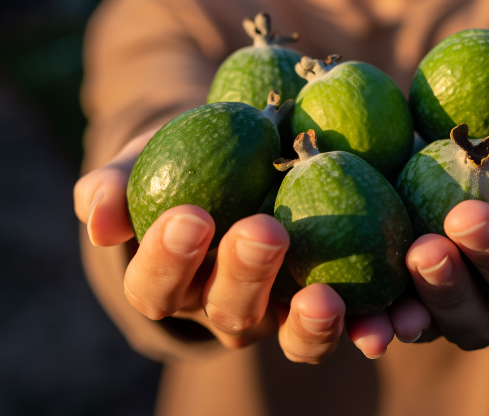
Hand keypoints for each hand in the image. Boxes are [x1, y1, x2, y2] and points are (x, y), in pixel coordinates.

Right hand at [73, 132, 429, 362]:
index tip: (188, 214)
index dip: (168, 258)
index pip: (157, 284)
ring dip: (311, 323)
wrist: (243, 154)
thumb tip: (95, 209)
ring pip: (294, 335)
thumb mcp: (146, 158)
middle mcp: (225, 308)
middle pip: (229, 311)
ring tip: (327, 298)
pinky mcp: (334, 303)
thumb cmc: (184, 155)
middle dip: (243, 276)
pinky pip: (354, 323)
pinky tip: (393, 315)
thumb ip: (117, 182)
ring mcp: (282, 312)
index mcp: (171, 281)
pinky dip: (372, 323)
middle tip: (262, 231)